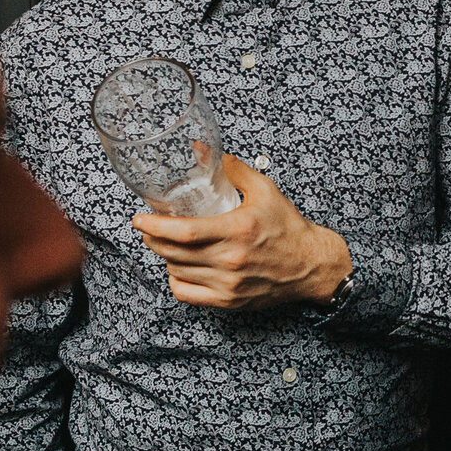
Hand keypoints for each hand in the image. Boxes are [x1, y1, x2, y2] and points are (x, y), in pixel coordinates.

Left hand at [132, 155, 353, 311]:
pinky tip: (179, 267)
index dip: (154, 226)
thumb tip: (203, 149)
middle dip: (152, 239)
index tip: (139, 219)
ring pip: (177, 272)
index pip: (183, 232)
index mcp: (238, 231)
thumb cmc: (288, 228)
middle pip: (173, 253)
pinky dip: (175, 280)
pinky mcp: (229, 300)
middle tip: (148, 228)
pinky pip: (187, 295)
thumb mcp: (265, 190)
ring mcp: (228, 284)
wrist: (311, 265)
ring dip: (164, 257)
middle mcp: (231, 260)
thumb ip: (232, 169)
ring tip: (166, 244)